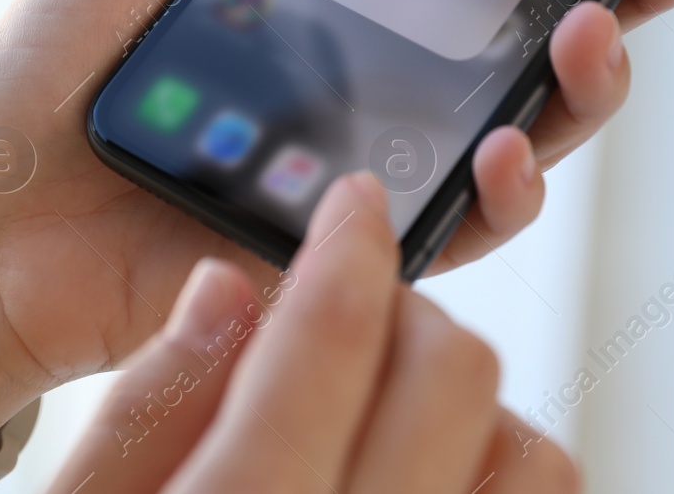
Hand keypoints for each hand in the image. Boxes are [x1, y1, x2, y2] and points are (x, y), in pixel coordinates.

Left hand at [0, 0, 673, 440]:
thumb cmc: (44, 74)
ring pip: (525, 136)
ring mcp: (373, 168)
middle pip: (530, 39)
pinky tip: (506, 153)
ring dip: (583, 86)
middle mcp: (375, 83)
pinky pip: (456, 230)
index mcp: (335, 4)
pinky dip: (498, 194)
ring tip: (592, 30)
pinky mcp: (352, 253)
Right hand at [46, 173, 577, 492]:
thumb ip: (142, 413)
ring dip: (467, 403)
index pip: (325, 346)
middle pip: (454, 375)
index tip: (352, 205)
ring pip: (530, 457)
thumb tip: (227, 290)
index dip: (344, 249)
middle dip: (403, 313)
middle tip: (342, 316)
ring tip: (381, 409)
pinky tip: (417, 476)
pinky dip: (494, 476)